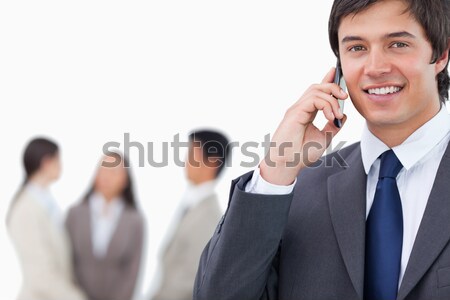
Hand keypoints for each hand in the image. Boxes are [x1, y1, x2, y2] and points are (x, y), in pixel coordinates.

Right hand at [259, 67, 347, 184]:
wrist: (287, 164)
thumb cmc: (300, 154)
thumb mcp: (324, 138)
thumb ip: (333, 126)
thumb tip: (344, 115)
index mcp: (306, 113)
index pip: (317, 92)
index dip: (327, 80)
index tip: (336, 72)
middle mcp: (300, 108)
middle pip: (317, 87)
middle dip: (333, 86)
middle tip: (345, 97)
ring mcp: (296, 109)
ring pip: (316, 90)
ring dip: (331, 99)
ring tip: (337, 114)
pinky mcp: (295, 112)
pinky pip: (314, 99)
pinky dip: (326, 105)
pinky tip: (330, 116)